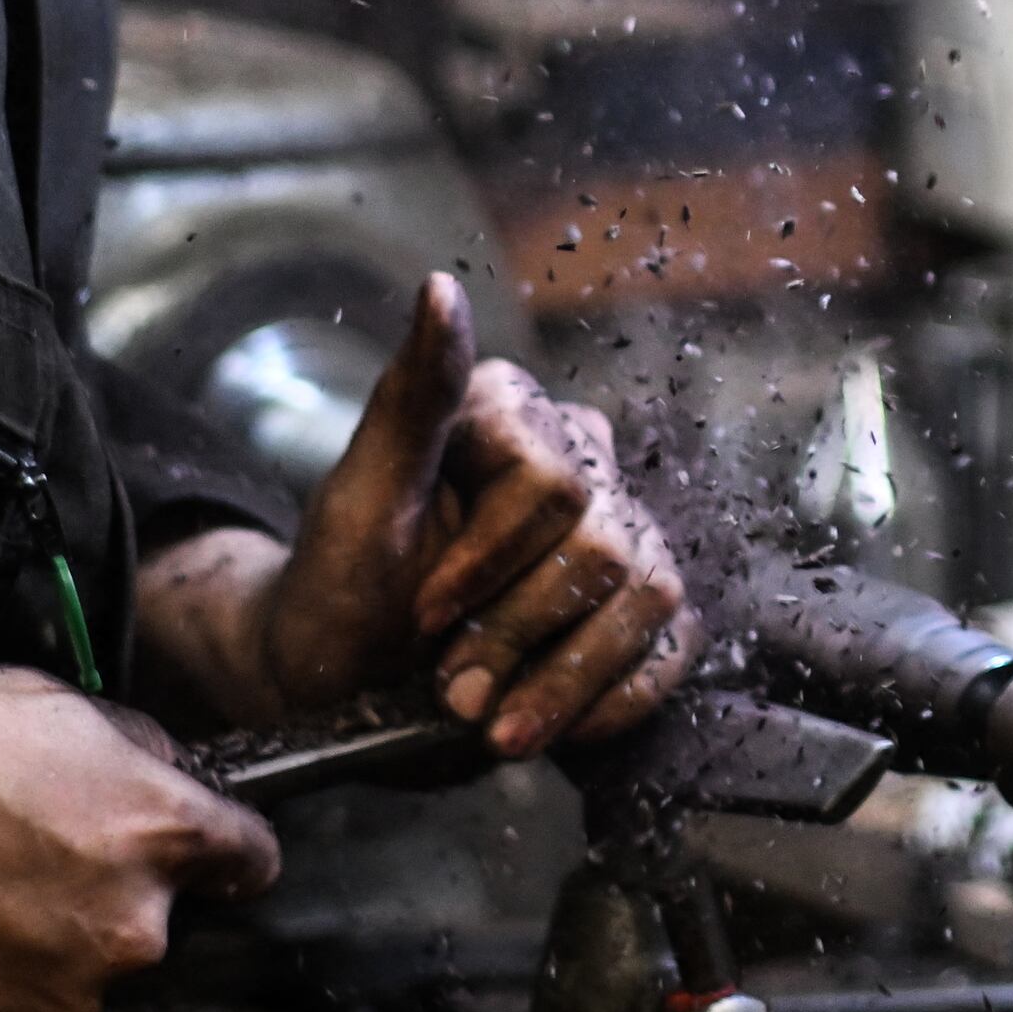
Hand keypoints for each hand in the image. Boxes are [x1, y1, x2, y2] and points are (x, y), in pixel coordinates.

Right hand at [0, 661, 277, 1011]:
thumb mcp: (45, 702)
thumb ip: (125, 750)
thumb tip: (154, 769)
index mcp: (160, 835)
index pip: (247, 860)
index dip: (219, 855)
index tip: (199, 859)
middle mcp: (131, 931)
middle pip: (144, 928)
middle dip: (96, 903)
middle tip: (12, 870)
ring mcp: (61, 1004)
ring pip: (70, 984)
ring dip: (31, 957)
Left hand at [143, 273, 698, 754]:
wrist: (347, 687)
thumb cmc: (339, 590)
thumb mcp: (358, 500)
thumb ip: (410, 398)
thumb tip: (440, 287)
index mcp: (510, 413)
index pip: (551, 482)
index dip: (489, 561)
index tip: (425, 613)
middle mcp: (580, 458)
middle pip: (600, 549)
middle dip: (519, 636)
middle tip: (451, 690)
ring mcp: (622, 533)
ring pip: (648, 599)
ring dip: (561, 682)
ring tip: (490, 724)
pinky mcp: (644, 607)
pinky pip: (674, 648)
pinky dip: (608, 703)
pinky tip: (544, 724)